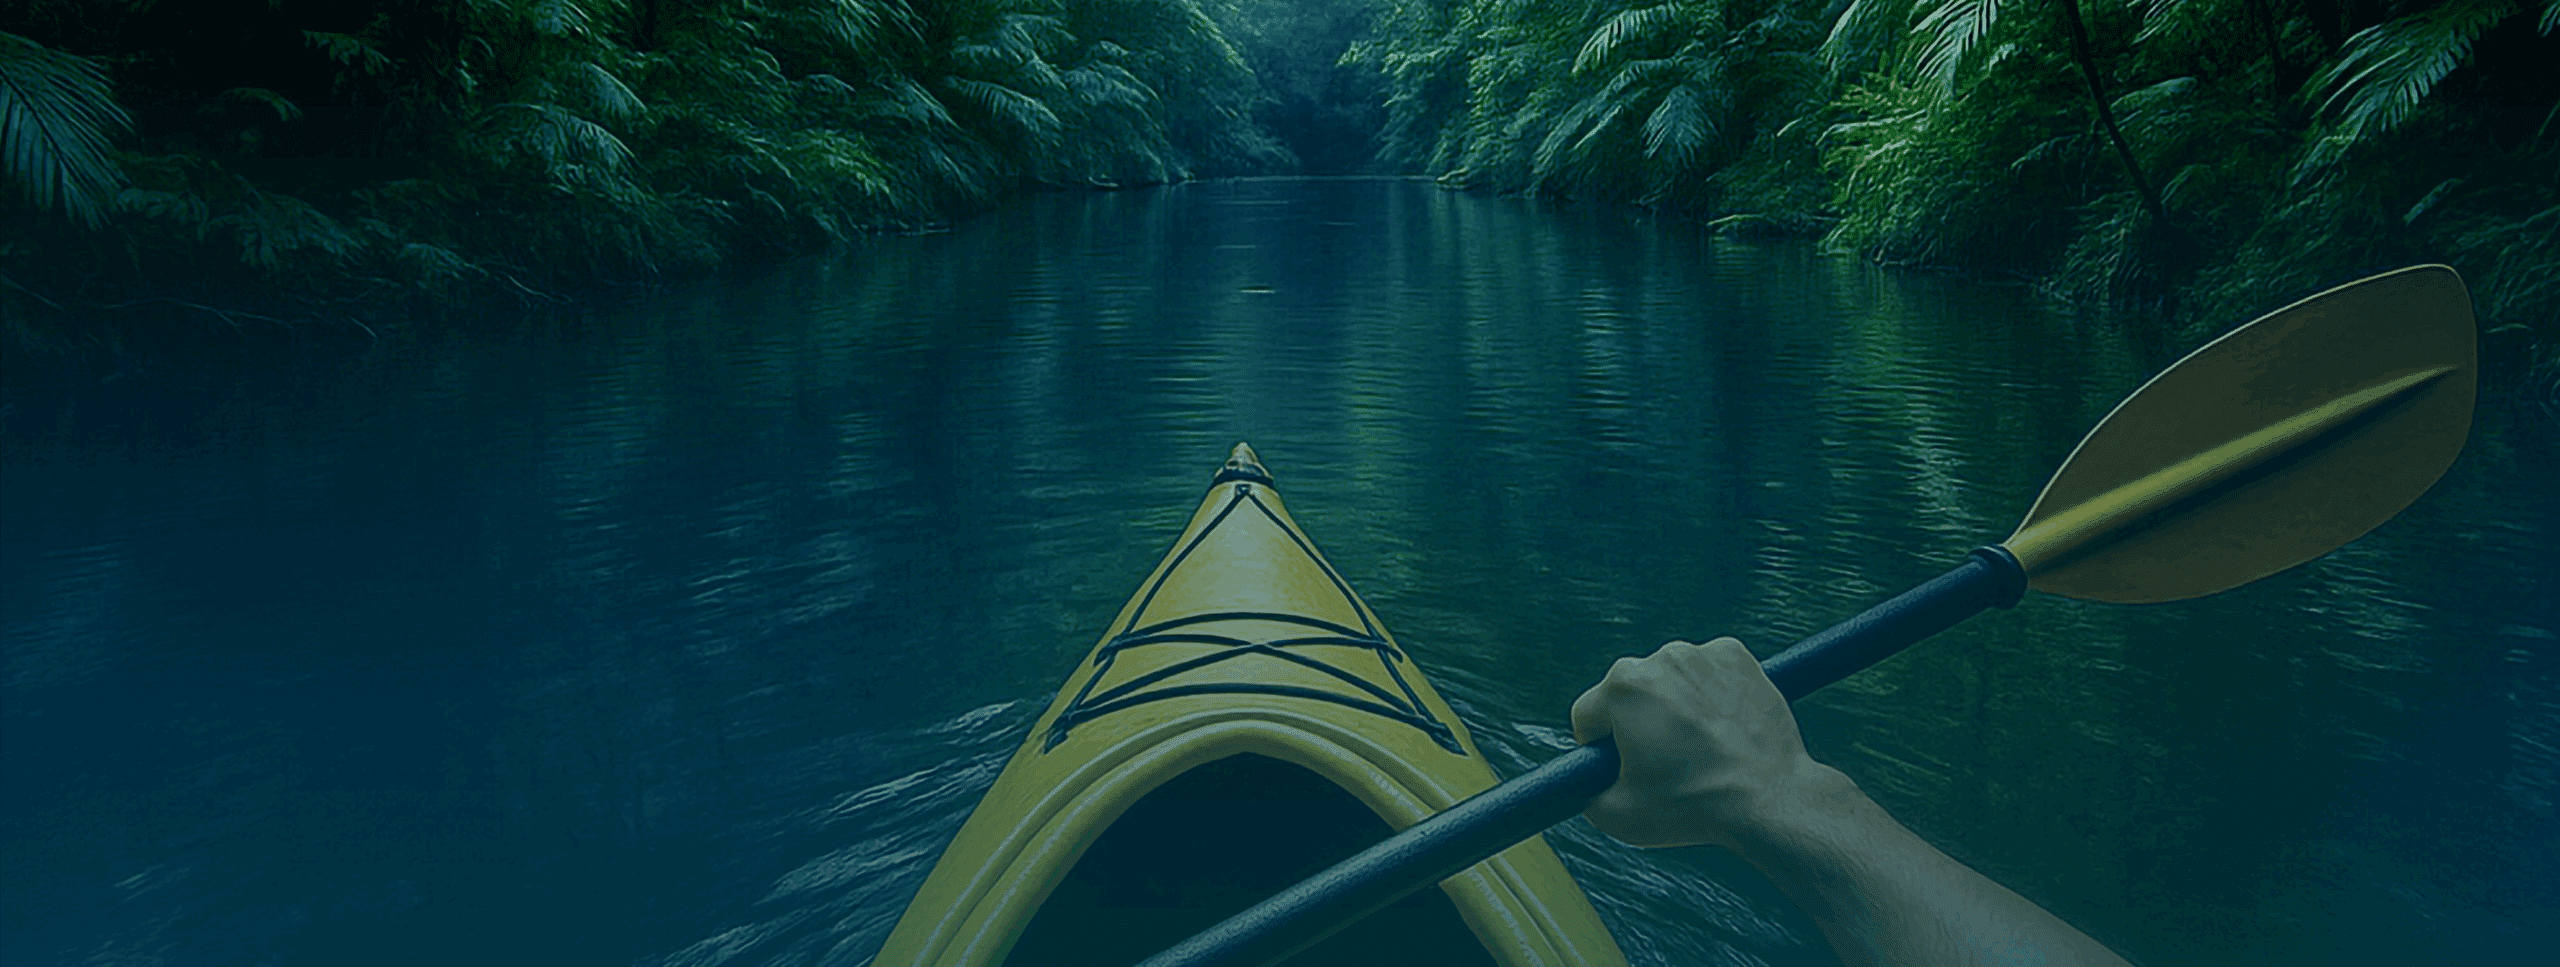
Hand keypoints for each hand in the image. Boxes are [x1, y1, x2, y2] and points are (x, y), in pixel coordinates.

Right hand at [1569, 637, 1850, 848]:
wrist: (1770, 799)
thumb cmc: (1693, 806)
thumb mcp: (1616, 816)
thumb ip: (1585, 792)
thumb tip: (1586, 781)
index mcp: (1623, 686)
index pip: (1588, 715)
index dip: (1600, 749)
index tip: (1626, 768)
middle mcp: (1661, 657)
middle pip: (1629, 694)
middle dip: (1639, 723)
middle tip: (1667, 762)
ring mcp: (1704, 653)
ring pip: (1669, 682)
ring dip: (1675, 707)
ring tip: (1700, 748)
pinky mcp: (1738, 656)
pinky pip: (1706, 673)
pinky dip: (1710, 695)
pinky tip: (1722, 727)